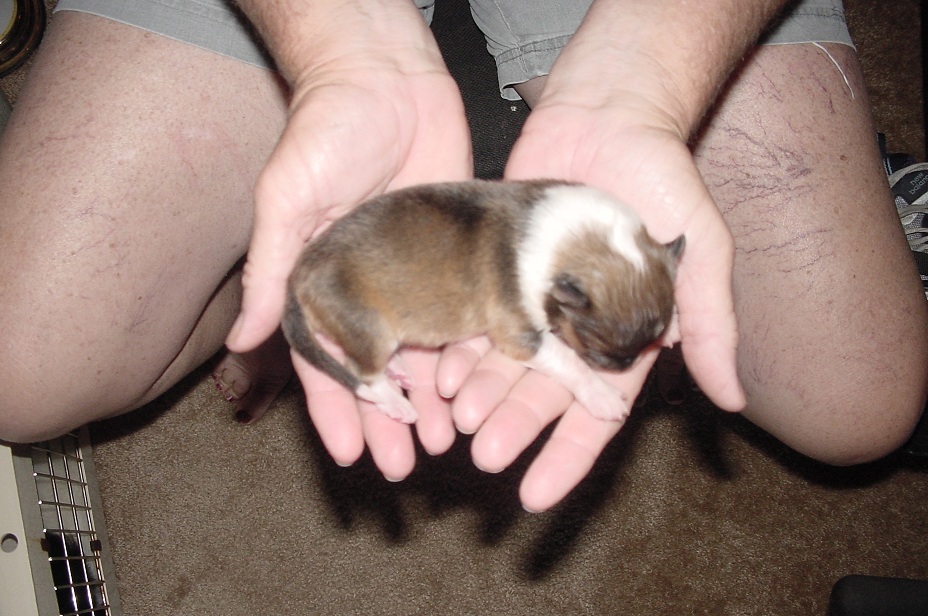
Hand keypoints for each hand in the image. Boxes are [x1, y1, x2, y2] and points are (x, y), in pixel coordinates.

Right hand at [226, 43, 471, 478]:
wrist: (388, 78)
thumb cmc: (324, 129)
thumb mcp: (286, 199)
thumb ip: (271, 270)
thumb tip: (238, 343)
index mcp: (320, 281)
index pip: (324, 360)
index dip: (335, 410)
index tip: (347, 455)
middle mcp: (367, 288)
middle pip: (377, 370)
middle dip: (386, 420)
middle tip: (402, 466)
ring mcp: (414, 275)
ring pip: (422, 353)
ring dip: (429, 400)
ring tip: (442, 441)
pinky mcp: (456, 255)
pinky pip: (463, 313)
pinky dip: (466, 353)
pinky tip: (476, 386)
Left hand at [440, 101, 743, 511]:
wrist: (611, 117)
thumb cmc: (668, 182)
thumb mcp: (703, 254)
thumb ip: (711, 326)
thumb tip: (734, 402)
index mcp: (623, 340)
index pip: (595, 415)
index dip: (567, 456)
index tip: (537, 495)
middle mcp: (575, 330)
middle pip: (541, 395)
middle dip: (515, 426)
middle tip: (484, 455)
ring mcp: (533, 301)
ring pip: (502, 362)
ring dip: (482, 394)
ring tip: (458, 420)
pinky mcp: (499, 269)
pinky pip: (476, 314)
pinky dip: (460, 344)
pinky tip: (439, 369)